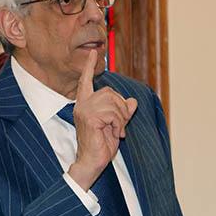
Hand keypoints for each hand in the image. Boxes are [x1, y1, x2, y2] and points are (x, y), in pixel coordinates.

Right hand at [67, 50, 137, 189]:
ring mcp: (85, 110)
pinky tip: (115, 134)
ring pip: (114, 103)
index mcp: (85, 104)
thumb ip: (123, 112)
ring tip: (117, 132)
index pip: (86, 81)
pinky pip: (113, 114)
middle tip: (120, 126)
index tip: (95, 53)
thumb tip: (133, 101)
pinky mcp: (90, 118)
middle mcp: (82, 105)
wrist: (92, 162)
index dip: (90, 67)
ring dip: (121, 119)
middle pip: (110, 93)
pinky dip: (119, 125)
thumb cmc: (101, 146)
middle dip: (121, 108)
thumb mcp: (116, 125)